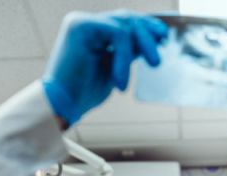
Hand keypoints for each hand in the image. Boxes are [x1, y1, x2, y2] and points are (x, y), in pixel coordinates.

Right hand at [42, 11, 167, 126]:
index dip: (145, 26)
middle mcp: (85, 23)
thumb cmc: (85, 92)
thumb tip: (149, 42)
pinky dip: (125, 56)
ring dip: (144, 44)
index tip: (163, 36)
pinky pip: (117, 33)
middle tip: (164, 43)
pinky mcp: (80, 26)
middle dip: (148, 30)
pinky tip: (121, 80)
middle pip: (126, 18)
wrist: (62, 105)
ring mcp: (82, 22)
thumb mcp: (115, 69)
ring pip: (125, 24)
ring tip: (154, 64)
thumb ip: (127, 52)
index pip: (124, 22)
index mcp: (92, 31)